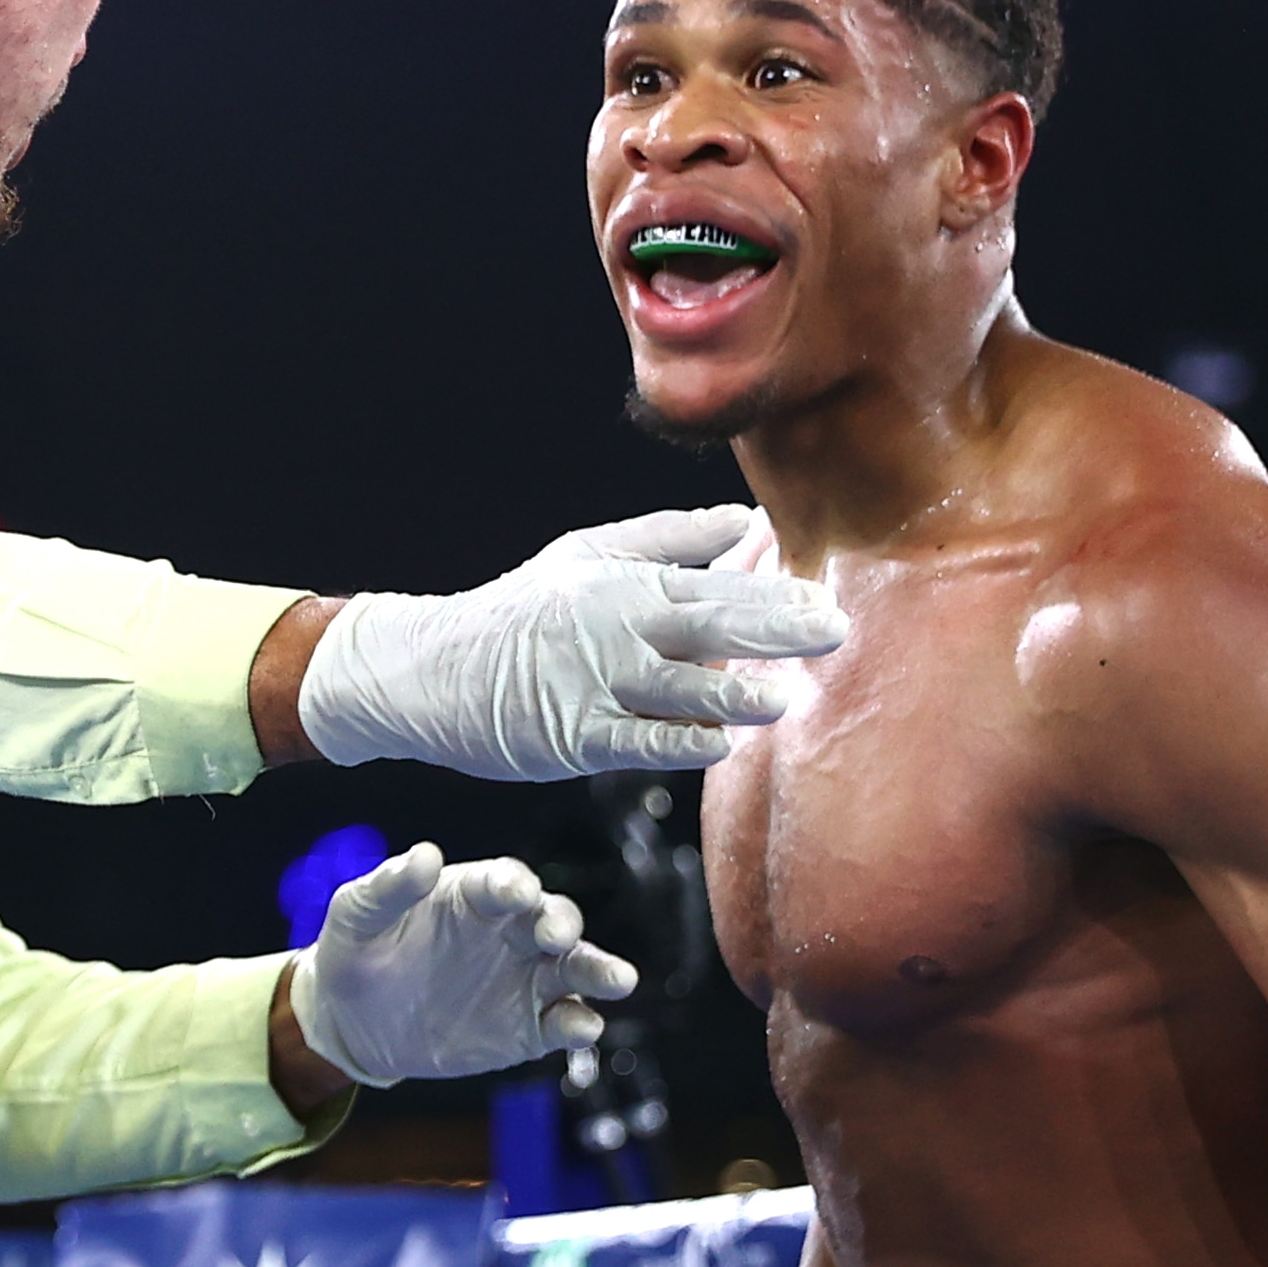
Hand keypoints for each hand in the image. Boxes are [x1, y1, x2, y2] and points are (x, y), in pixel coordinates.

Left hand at [284, 845, 634, 1088]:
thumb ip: (389, 886)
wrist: (353, 1019)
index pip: (504, 880)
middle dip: (561, 924)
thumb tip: (424, 854)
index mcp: (473, 894)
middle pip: (553, 918)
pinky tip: (582, 1028)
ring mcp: (525, 979)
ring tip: (619, 980)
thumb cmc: (357, 950)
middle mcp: (511, 931)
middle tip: (557, 935)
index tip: (515, 892)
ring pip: (574, 969)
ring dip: (598, 971)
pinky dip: (578, 1025)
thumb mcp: (357, 913)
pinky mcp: (528, 1027)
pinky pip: (562, 1023)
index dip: (512, 884)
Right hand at [292, 506, 847, 778]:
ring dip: (734, 693)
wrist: (432, 667)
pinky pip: (635, 742)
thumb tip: (747, 521)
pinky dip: (677, 743)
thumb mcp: (587, 556)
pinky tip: (720, 745)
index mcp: (626, 584)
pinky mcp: (571, 736)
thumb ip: (670, 539)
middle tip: (835, 633)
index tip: (827, 602)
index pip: (716, 586)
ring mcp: (593, 683)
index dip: (775, 595)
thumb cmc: (520, 611)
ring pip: (678, 689)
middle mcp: (615, 628)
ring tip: (784, 698)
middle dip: (775, 631)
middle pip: (709, 627)